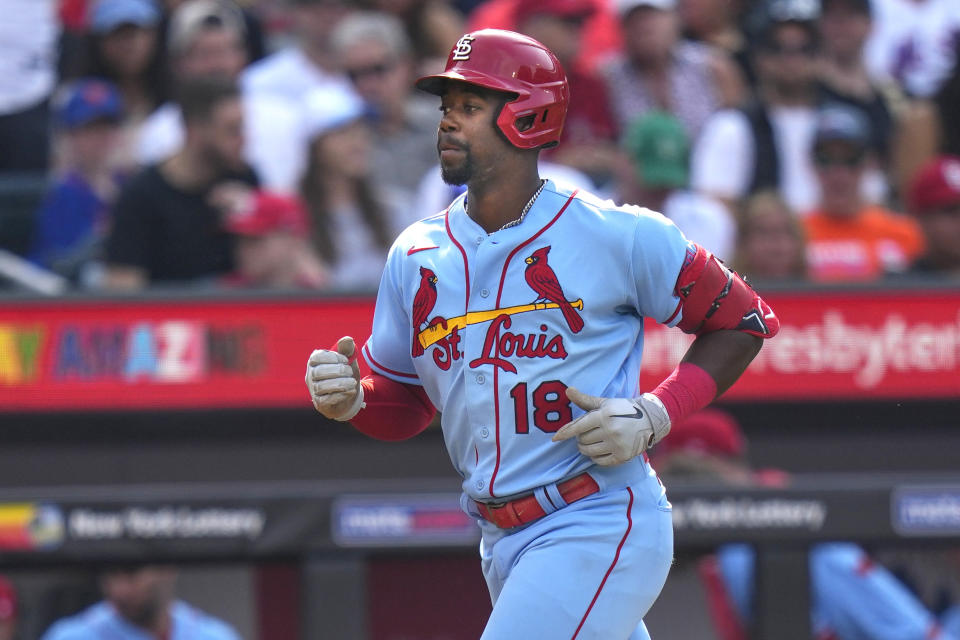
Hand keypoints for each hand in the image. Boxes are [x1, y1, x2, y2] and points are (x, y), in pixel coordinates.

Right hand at [305, 336, 363, 420]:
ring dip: (340, 383)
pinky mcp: (319, 403)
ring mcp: (313, 390)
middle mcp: (310, 376)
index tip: (346, 360)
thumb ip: (347, 349)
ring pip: (321, 387)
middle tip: (350, 372)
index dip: (332, 358)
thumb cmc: (346, 374)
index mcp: (314, 362)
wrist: (350, 396)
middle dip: (338, 371)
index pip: (317, 357)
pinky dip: (340, 395)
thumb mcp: (348, 360)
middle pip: (318, 372)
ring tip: (353, 382)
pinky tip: (350, 391)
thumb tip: (347, 339)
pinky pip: (326, 400)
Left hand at [552, 389, 670, 465]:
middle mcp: (610, 431)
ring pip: (589, 452)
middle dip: (581, 438)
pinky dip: (595, 457)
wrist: (649, 419)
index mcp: (604, 416)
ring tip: (591, 441)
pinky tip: (599, 450)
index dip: (565, 433)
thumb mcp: (604, 403)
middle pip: (582, 440)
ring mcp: (616, 444)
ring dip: (586, 448)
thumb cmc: (622, 409)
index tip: (554, 438)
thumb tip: (567, 390)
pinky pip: (600, 461)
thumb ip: (584, 400)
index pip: (578, 427)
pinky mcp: (622, 456)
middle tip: (588, 433)